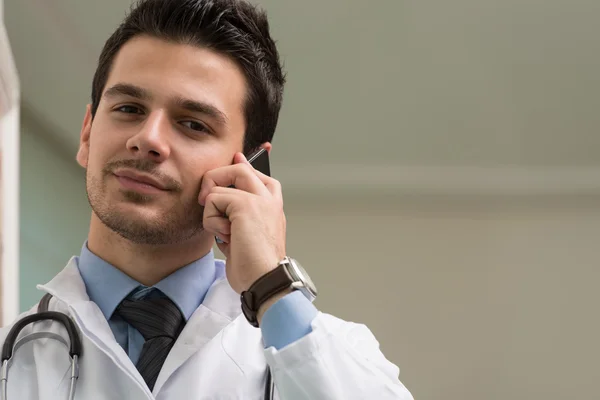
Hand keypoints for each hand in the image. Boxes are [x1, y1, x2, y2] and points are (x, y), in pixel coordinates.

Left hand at [199, 152, 285, 293]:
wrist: (264, 279)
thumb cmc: (254, 265)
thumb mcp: (242, 235)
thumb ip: (234, 214)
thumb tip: (217, 194)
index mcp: (272, 205)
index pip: (257, 173)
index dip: (242, 164)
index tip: (237, 157)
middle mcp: (269, 198)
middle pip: (238, 168)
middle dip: (215, 179)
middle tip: (207, 201)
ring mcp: (259, 199)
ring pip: (220, 184)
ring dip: (212, 211)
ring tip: (225, 231)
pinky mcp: (246, 204)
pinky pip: (214, 199)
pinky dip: (212, 220)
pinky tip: (226, 235)